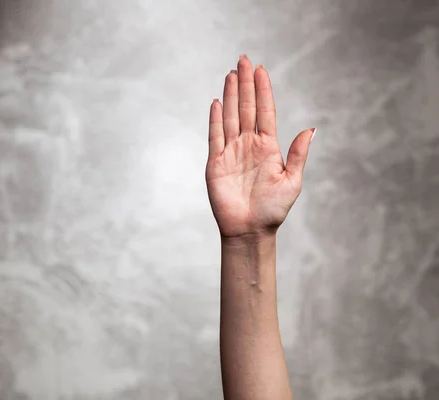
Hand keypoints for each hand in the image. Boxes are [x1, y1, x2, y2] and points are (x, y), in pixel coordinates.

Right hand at [206, 55, 315, 239]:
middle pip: (247, 108)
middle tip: (243, 60)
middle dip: (245, 84)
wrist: (250, 231)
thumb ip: (298, 154)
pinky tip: (217, 102)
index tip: (260, 70)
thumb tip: (311, 128)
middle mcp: (249, 145)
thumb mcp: (292, 181)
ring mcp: (231, 152)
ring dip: (231, 95)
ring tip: (230, 74)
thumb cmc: (273, 210)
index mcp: (268, 147)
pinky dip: (215, 119)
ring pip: (230, 117)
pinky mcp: (215, 163)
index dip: (263, 90)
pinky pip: (215, 136)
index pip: (265, 112)